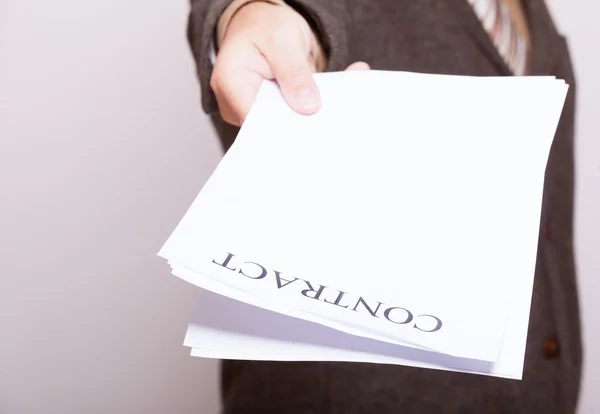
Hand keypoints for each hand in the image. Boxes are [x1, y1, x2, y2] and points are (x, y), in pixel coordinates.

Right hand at [211, 1, 369, 125]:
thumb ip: (294, 72)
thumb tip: (308, 106)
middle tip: (331, 113)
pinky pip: (287, 118)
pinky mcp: (264, 113)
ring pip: (280, 125)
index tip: (314, 120)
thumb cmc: (264, 26)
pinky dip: (305, 112)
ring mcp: (249, 111)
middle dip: (300, 121)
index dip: (285, 124)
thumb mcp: (282, 39)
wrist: (262, 24)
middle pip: (268, 126)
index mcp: (230, 83)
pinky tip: (322, 103)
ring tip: (330, 105)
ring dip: (306, 117)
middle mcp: (234, 103)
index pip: (256, 120)